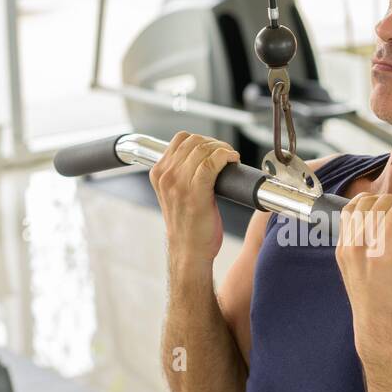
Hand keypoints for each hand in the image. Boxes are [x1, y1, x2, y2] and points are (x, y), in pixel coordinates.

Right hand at [149, 133, 239, 272]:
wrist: (189, 251)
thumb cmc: (187, 226)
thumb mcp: (175, 195)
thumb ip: (180, 175)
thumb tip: (203, 157)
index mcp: (158, 173)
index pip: (180, 139)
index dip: (203, 140)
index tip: (215, 150)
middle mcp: (166, 176)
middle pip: (193, 141)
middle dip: (215, 143)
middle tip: (226, 154)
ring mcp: (179, 184)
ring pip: (203, 149)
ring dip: (222, 149)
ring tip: (230, 159)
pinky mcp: (196, 193)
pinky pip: (212, 163)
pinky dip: (225, 156)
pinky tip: (232, 160)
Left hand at [335, 193, 391, 356]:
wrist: (379, 329)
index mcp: (382, 254)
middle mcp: (360, 247)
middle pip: (384, 202)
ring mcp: (347, 247)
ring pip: (363, 202)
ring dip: (384, 205)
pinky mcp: (341, 250)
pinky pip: (348, 214)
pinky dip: (364, 209)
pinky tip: (377, 218)